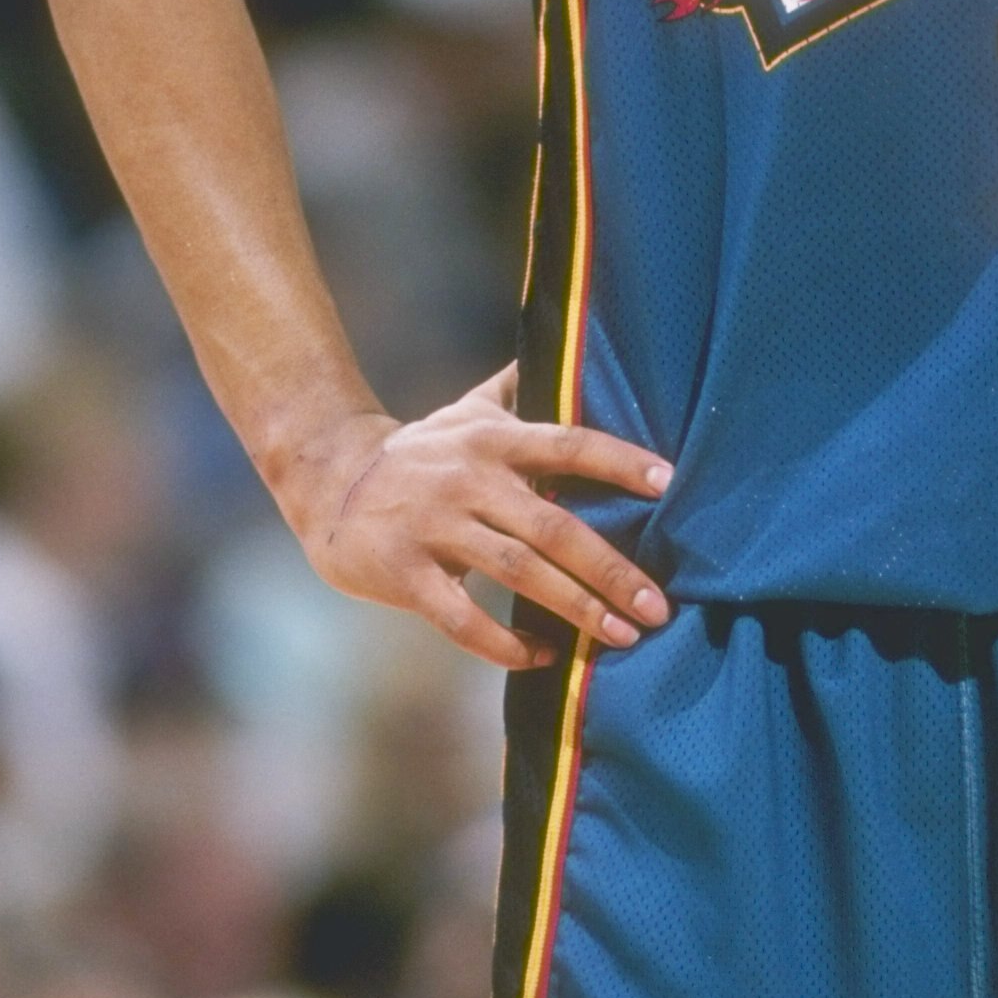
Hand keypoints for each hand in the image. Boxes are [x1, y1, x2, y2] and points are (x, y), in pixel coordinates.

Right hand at [278, 366, 673, 670]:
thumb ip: (516, 388)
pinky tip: (545, 656)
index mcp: (493, 440)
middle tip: (657, 606)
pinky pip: (465, 619)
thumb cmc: (419, 450)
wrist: (329, 482)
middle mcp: (469, 479)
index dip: (619, 461)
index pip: (569, 444)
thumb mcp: (466, 412)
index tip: (668, 483)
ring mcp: (436, 528)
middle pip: (554, 526)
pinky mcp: (405, 574)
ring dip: (576, 609)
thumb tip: (571, 342)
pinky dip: (507, 644)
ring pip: (519, 573)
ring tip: (621, 636)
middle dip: (612, 569)